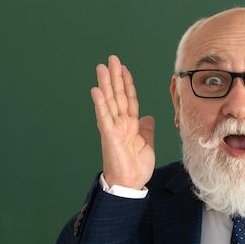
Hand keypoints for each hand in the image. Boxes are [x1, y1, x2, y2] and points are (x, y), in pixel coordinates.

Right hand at [90, 55, 154, 188]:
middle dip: (115, 76)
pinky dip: (100, 104)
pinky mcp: (109, 136)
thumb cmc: (136, 167)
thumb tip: (148, 117)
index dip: (127, 83)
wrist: (130, 184)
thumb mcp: (147, 144)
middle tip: (111, 59)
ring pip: (109, 101)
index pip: (129, 98)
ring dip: (106, 84)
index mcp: (130, 124)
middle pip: (117, 95)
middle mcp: (120, 123)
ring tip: (102, 67)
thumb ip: (147, 129)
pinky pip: (104, 117)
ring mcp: (113, 128)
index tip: (124, 68)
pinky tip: (96, 90)